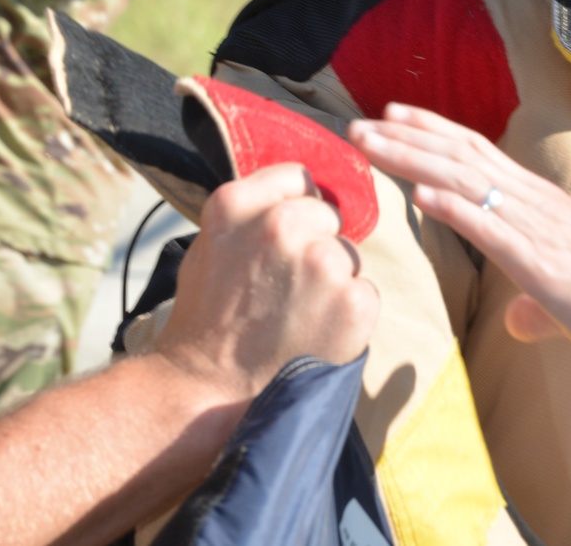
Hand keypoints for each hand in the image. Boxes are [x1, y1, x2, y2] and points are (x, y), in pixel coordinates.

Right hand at [154, 163, 378, 401]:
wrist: (206, 393)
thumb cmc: (205, 322)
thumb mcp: (211, 245)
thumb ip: (252, 212)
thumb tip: (298, 192)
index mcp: (238, 203)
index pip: (299, 178)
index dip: (298, 207)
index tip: (286, 238)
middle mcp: (281, 223)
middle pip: (327, 215)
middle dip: (316, 244)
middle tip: (288, 288)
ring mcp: (320, 261)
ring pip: (348, 255)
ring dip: (334, 281)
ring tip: (298, 316)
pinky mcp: (352, 299)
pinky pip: (365, 292)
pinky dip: (350, 314)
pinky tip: (317, 335)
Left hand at [348, 104, 570, 365]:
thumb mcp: (563, 296)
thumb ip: (533, 301)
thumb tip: (516, 319)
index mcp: (534, 200)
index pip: (475, 151)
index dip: (431, 130)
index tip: (391, 115)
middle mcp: (530, 201)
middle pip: (459, 155)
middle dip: (405, 137)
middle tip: (359, 124)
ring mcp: (534, 227)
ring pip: (465, 180)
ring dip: (413, 160)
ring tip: (372, 145)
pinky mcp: (540, 262)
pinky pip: (491, 229)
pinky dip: (454, 209)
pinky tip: (421, 196)